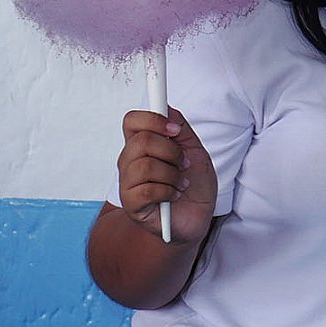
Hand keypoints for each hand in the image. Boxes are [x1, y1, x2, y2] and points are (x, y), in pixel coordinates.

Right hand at [116, 108, 217, 244]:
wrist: (197, 218)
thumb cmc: (193, 184)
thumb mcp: (195, 151)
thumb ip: (181, 129)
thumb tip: (166, 108)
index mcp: (143, 144)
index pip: (132, 121)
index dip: (152, 119)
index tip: (175, 130)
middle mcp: (130, 161)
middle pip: (141, 141)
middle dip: (172, 152)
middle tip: (184, 164)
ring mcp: (128, 183)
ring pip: (145, 165)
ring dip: (172, 174)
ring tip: (180, 183)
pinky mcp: (132, 204)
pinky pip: (147, 189)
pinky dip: (168, 191)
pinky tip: (174, 196)